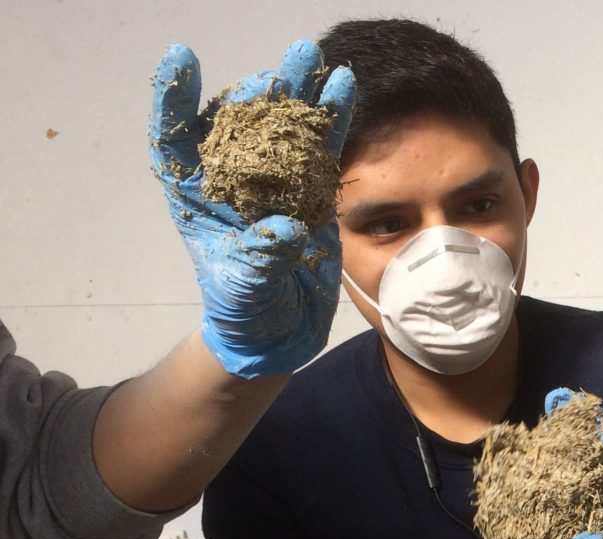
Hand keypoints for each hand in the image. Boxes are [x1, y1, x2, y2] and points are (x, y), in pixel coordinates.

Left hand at [150, 40, 355, 376]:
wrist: (280, 334)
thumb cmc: (245, 315)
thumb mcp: (246, 292)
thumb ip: (260, 261)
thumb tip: (285, 230)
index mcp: (198, 197)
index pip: (177, 141)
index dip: (175, 100)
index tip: (182, 59)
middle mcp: (235, 181)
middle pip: (241, 125)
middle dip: (257, 92)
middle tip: (280, 66)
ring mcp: (276, 184)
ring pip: (284, 129)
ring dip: (298, 93)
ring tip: (312, 56)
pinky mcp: (312, 194)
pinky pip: (321, 150)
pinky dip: (332, 120)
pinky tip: (343, 88)